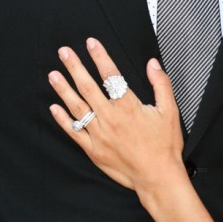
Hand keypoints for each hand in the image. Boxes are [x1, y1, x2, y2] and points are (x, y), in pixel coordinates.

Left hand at [48, 39, 184, 196]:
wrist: (158, 178)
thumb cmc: (165, 146)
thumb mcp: (169, 112)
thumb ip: (161, 85)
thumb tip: (152, 64)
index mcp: (128, 107)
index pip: (111, 75)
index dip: (100, 57)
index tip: (91, 43)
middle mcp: (111, 119)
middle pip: (88, 87)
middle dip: (75, 67)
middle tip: (64, 52)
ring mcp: (100, 135)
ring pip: (78, 108)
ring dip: (63, 89)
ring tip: (53, 74)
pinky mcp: (94, 150)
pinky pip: (75, 132)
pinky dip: (63, 120)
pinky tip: (55, 108)